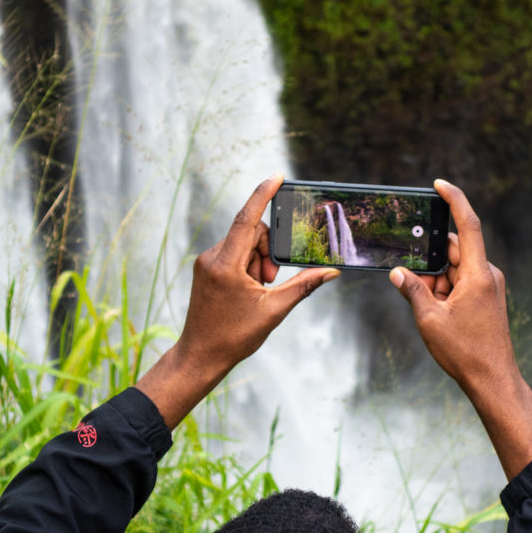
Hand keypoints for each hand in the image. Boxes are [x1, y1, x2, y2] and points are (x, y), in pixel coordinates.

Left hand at [136, 174, 338, 428]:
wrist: (200, 356)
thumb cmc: (233, 337)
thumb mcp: (274, 311)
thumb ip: (303, 286)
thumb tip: (330, 271)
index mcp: (226, 265)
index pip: (247, 219)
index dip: (263, 195)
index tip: (277, 176)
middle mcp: (212, 257)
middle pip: (251, 232)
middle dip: (267, 251)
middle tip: (269, 281)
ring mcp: (206, 263)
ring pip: (243, 244)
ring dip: (258, 261)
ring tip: (258, 290)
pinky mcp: (206, 269)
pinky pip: (233, 254)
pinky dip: (247, 266)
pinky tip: (249, 290)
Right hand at [389, 179, 531, 478]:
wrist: (493, 380)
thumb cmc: (465, 352)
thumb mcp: (429, 320)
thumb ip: (413, 290)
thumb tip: (398, 273)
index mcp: (479, 275)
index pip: (469, 225)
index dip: (455, 201)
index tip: (440, 185)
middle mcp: (488, 275)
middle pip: (455, 251)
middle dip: (431, 262)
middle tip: (411, 277)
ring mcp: (489, 287)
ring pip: (455, 270)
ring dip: (436, 281)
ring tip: (427, 308)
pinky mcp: (487, 299)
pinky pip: (461, 283)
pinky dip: (445, 291)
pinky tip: (434, 311)